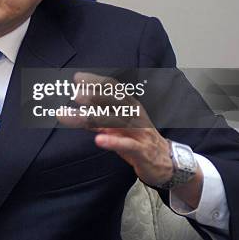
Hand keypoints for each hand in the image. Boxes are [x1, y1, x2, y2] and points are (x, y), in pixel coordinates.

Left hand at [57, 72, 174, 186]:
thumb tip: (74, 110)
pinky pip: (127, 144)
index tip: (78, 78)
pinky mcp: (141, 150)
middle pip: (116, 101)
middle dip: (96, 96)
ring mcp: (139, 132)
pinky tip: (98, 140)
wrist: (164, 161)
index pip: (113, 88)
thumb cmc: (137, 139)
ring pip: (118, 121)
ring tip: (80, 114)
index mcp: (129, 106)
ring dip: (99, 117)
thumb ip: (96, 119)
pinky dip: (113, 141)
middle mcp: (135, 115)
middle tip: (76, 94)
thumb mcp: (115, 127)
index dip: (96, 82)